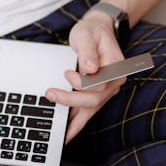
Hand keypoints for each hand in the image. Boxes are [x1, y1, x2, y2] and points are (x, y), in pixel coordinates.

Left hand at [45, 12, 125, 141]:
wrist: (98, 30)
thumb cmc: (92, 31)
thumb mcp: (86, 34)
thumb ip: (88, 51)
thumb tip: (90, 69)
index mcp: (116, 66)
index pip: (99, 83)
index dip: (81, 82)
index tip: (67, 73)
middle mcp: (114, 81)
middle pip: (94, 99)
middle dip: (70, 99)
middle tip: (50, 94)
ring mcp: (107, 90)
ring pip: (91, 109)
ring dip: (72, 117)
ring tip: (57, 129)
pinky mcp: (98, 94)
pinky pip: (89, 112)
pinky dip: (78, 124)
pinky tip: (67, 135)